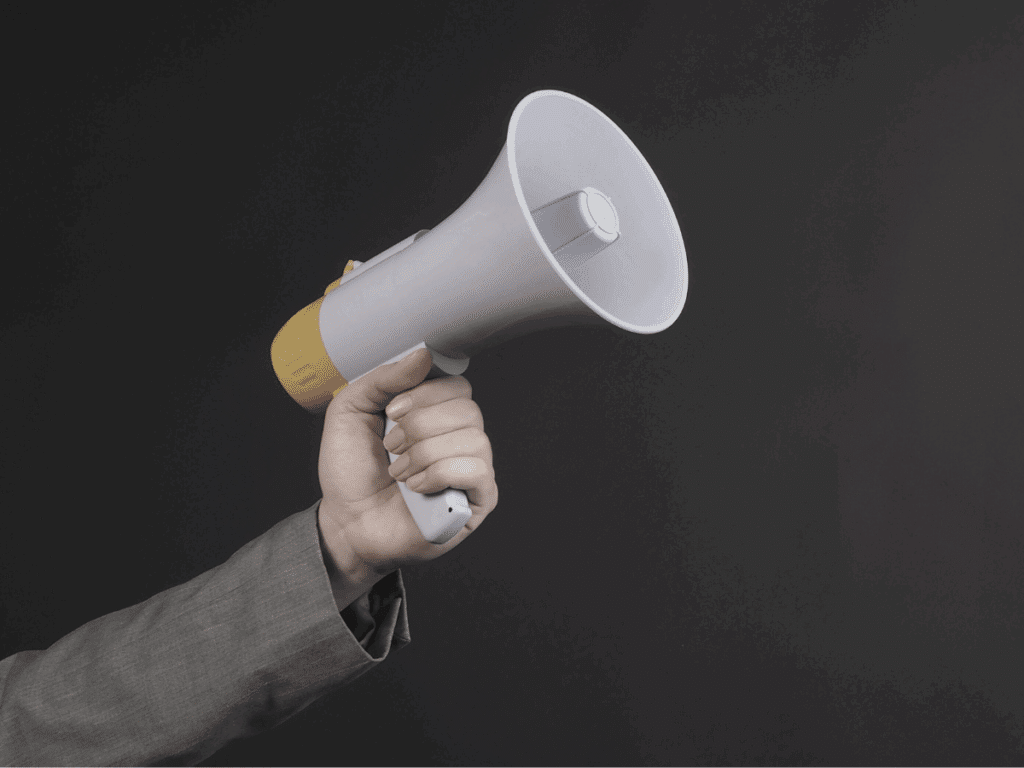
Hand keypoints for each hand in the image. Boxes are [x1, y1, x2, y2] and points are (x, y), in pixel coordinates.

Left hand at [317, 348, 497, 606]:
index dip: (425, 393)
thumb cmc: (351, 472)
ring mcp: (473, 470)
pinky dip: (440, 474)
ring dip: (425, 454)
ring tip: (400, 472)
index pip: (458, 386)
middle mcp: (461, 439)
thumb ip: (383, 378)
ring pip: (473, 439)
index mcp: (438, 414)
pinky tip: (416, 487)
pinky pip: (478, 471)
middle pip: (468, 410)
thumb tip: (423, 355)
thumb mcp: (351, 410)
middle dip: (420, 426)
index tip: (393, 410)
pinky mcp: (478, 501)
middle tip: (392, 446)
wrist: (346, 523)